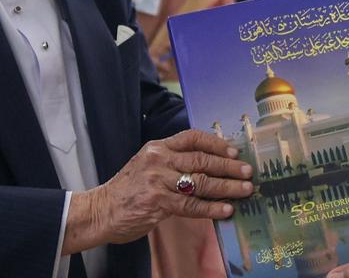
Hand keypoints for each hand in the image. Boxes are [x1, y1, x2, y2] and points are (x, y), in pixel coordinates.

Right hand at [65, 129, 254, 252]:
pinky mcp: (157, 202)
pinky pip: (191, 205)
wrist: (100, 210)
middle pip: (201, 159)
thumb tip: (209, 166)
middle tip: (248, 172)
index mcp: (157, 147)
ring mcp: (157, 181)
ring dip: (226, 187)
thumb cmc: (127, 190)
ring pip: (200, 182)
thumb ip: (172, 162)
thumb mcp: (147, 165)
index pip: (192, 137)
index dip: (216, 143)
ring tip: (245, 190)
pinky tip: (226, 209)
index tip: (234, 151)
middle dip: (228, 166)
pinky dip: (211, 208)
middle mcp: (158, 160)